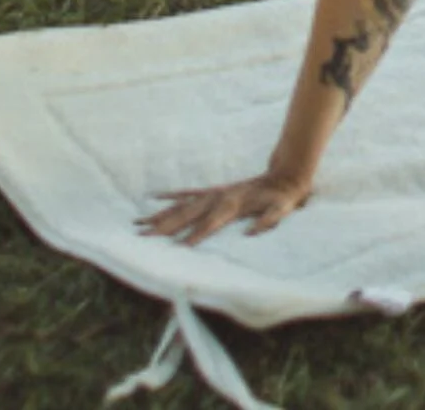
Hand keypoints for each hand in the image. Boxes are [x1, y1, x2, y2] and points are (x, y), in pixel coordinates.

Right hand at [137, 171, 314, 245]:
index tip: (178, 248)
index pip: (210, 223)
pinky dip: (170, 195)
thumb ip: (268, 221)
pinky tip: (152, 198)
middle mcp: (219, 198)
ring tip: (139, 224)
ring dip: (161, 215)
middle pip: (188, 214)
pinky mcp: (214, 191)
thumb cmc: (283, 198)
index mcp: (233, 205)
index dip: (195, 235)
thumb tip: (249, 234)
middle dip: (165, 227)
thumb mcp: (282, 210)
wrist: (285, 176)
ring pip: (182, 205)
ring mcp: (214, 194)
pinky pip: (188, 193)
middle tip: (144, 239)